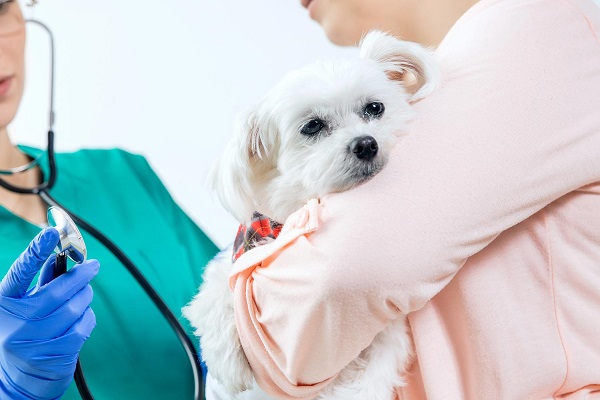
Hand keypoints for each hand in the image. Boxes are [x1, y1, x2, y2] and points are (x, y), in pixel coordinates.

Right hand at [0, 227, 99, 399]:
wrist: (19, 377)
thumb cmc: (24, 330)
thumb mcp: (23, 304)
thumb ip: (40, 281)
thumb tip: (59, 256)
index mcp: (4, 303)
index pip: (20, 273)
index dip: (35, 251)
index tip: (51, 233)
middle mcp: (15, 322)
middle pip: (58, 291)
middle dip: (81, 275)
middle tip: (93, 266)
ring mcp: (33, 341)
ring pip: (75, 307)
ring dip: (85, 297)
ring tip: (82, 296)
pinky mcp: (54, 355)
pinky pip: (83, 325)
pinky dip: (87, 317)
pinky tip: (79, 319)